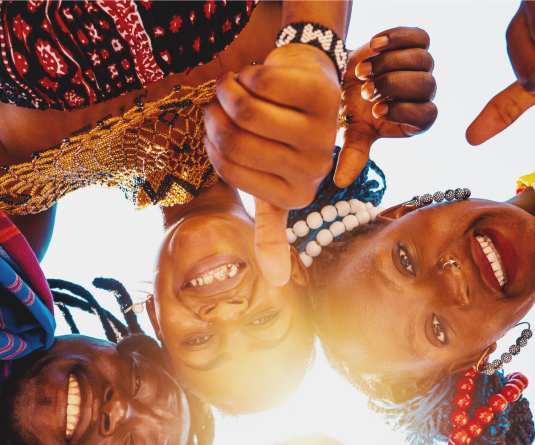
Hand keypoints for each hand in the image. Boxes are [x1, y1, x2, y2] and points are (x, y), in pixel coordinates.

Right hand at [206, 42, 341, 287]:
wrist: (306, 82)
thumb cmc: (281, 135)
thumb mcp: (273, 184)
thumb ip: (271, 230)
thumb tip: (275, 282)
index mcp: (296, 195)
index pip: (229, 168)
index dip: (213, 142)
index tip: (217, 128)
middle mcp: (314, 170)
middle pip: (235, 141)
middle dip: (216, 115)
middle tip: (218, 102)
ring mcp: (322, 133)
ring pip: (245, 111)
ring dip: (227, 91)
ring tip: (230, 87)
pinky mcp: (321, 95)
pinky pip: (259, 84)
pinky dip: (247, 74)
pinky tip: (256, 75)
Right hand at [336, 28, 437, 187]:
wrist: (344, 77)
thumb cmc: (353, 110)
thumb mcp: (353, 132)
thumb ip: (354, 154)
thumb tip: (340, 182)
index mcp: (416, 119)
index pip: (426, 115)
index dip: (402, 112)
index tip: (375, 112)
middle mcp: (424, 93)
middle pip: (426, 85)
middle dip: (392, 86)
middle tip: (364, 91)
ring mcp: (422, 66)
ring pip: (422, 60)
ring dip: (389, 64)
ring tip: (361, 72)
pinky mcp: (416, 42)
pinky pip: (418, 36)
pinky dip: (396, 38)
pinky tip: (374, 44)